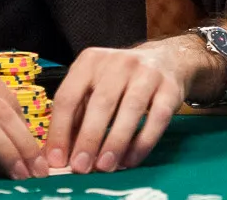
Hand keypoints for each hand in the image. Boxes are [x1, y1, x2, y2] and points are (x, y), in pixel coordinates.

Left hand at [45, 38, 216, 173]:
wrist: (164, 60)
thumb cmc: (120, 79)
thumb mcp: (93, 86)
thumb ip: (77, 115)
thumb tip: (61, 152)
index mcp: (90, 61)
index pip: (68, 95)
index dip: (60, 129)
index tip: (57, 158)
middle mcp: (117, 62)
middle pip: (100, 103)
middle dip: (88, 139)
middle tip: (80, 166)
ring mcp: (146, 73)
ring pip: (130, 110)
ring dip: (115, 142)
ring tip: (104, 167)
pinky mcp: (169, 88)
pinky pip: (156, 118)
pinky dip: (142, 142)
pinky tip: (130, 160)